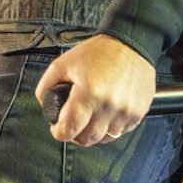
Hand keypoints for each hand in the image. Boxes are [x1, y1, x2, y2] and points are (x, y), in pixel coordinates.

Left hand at [37, 33, 151, 146]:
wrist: (131, 44)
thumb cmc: (98, 52)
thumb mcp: (63, 63)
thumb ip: (46, 86)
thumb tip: (44, 105)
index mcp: (88, 94)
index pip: (69, 131)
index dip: (59, 132)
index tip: (57, 127)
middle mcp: (109, 106)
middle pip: (87, 139)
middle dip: (76, 134)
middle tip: (73, 122)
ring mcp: (126, 111)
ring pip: (105, 138)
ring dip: (95, 131)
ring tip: (92, 115)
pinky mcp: (139, 112)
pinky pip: (121, 131)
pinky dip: (112, 127)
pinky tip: (107, 112)